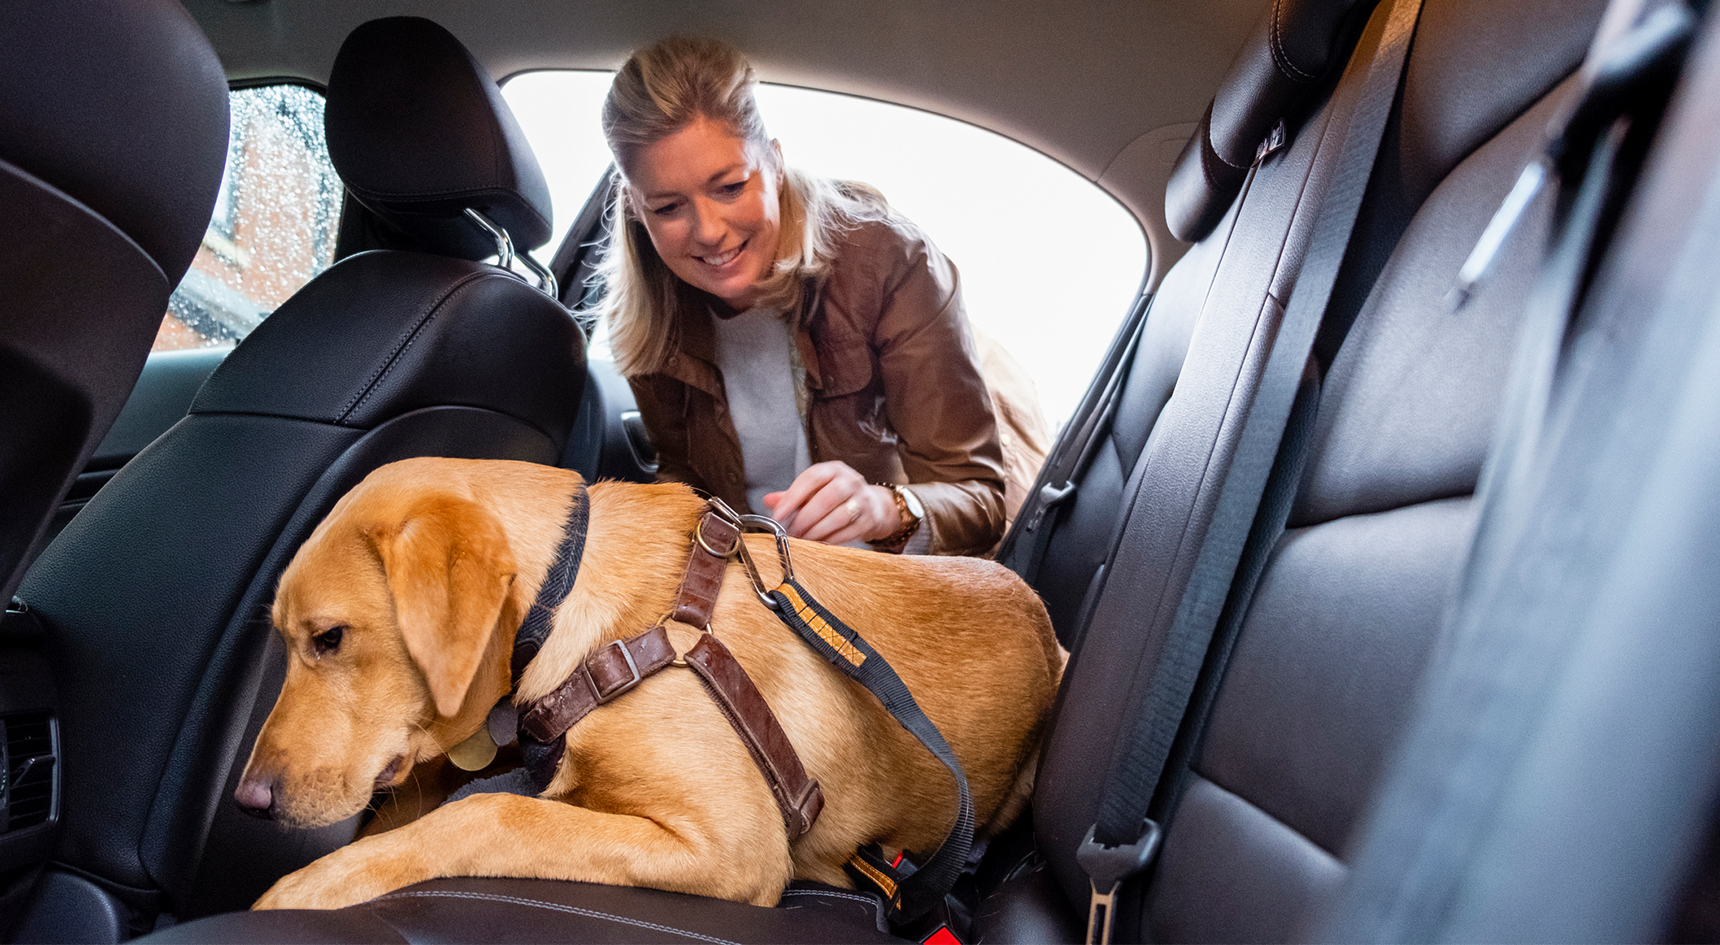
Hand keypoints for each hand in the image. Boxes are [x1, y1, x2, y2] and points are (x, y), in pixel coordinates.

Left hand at [763, 462, 900, 544]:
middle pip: (826, 498)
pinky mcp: (869, 519)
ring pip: (838, 517)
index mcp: (833, 470)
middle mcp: (850, 481)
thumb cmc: (837, 497)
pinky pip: (848, 532)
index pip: (812, 478)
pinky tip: (818, 544)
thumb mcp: (815, 490)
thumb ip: (792, 495)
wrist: (873, 505)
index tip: (779, 514)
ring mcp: (863, 500)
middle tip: (792, 532)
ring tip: (803, 540)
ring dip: (817, 531)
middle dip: (805, 518)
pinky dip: (830, 540)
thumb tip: (768, 501)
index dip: (793, 497)